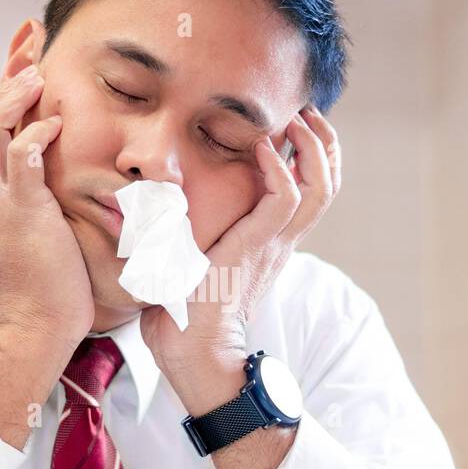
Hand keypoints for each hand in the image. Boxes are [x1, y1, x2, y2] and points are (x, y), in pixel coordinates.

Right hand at [0, 65, 92, 348]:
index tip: (17, 66)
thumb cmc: (35, 296)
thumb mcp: (14, 246)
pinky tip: (55, 122)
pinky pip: (19, 162)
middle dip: (2, 79)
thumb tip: (33, 195)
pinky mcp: (21, 216)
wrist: (31, 332)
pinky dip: (34, 135)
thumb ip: (15, 214)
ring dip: (12, 97)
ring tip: (37, 73)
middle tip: (28, 45)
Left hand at [142, 104, 340, 416]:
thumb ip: (172, 235)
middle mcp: (280, 243)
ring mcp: (273, 247)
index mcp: (268, 245)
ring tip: (297, 121)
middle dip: (323, 144)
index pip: (310, 193)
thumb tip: (140, 207)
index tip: (294, 126)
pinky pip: (285, 201)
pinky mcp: (257, 249)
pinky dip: (280, 170)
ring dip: (311, 149)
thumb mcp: (182, 263)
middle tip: (307, 113)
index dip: (312, 157)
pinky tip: (264, 149)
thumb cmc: (181, 319)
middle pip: (326, 185)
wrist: (192, 355)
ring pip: (319, 189)